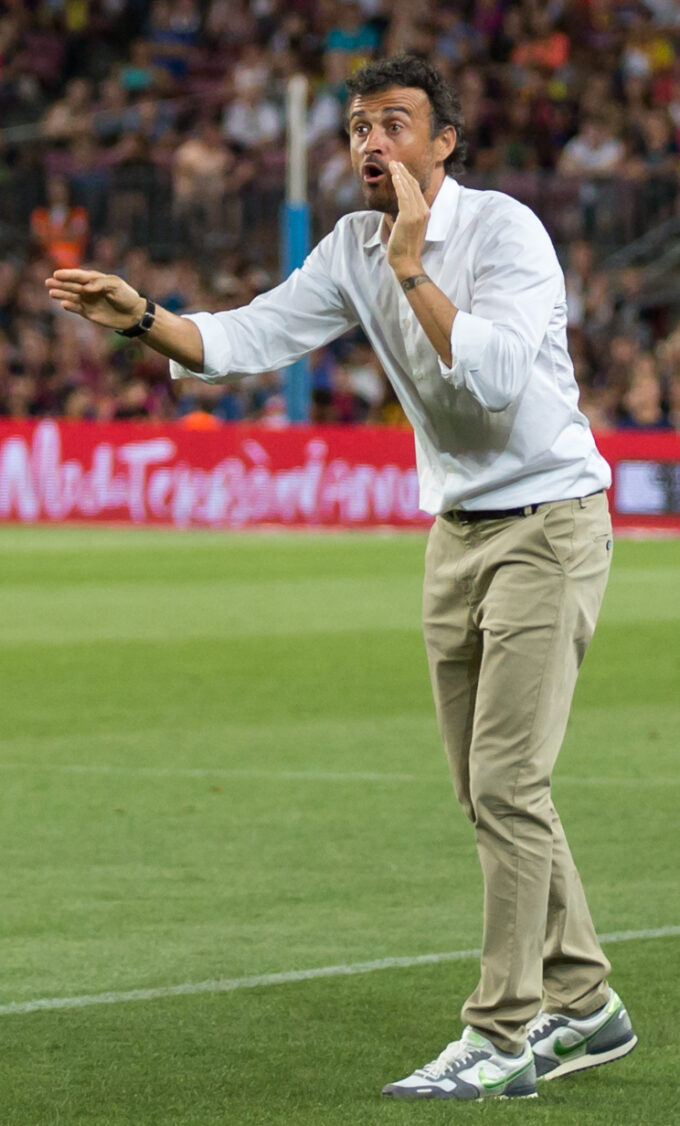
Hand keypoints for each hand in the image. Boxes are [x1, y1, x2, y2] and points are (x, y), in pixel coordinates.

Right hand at [45, 269, 145, 329]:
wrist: (133, 314)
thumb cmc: (126, 296)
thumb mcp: (116, 286)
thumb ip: (100, 284)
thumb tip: (85, 288)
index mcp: (95, 279)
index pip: (79, 275)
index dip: (68, 274)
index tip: (57, 274)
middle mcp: (88, 289)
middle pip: (71, 285)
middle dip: (60, 283)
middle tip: (48, 282)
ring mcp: (87, 300)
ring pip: (71, 296)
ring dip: (61, 294)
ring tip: (51, 293)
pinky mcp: (88, 312)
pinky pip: (76, 308)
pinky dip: (70, 307)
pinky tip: (64, 304)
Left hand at [385, 161, 429, 279]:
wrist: (407, 261)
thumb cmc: (404, 248)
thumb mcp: (407, 229)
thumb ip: (405, 217)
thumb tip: (397, 212)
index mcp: (424, 213)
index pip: (416, 191)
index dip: (408, 178)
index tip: (400, 169)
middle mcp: (423, 210)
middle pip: (414, 186)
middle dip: (404, 172)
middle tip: (395, 162)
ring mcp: (418, 213)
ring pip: (409, 188)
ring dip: (400, 174)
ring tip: (393, 164)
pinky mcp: (409, 217)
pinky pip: (404, 195)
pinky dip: (399, 184)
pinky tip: (394, 175)